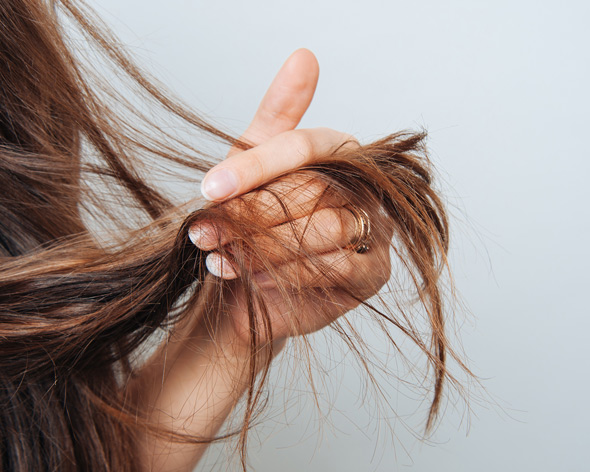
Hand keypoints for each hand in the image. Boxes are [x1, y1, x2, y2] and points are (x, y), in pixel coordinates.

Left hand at [137, 50, 393, 471]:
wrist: (249, 288)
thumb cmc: (254, 221)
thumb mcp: (252, 167)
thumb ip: (277, 117)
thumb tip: (304, 55)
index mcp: (339, 153)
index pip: (305, 147)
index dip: (255, 166)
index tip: (209, 187)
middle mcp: (364, 187)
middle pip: (315, 190)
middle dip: (252, 214)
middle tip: (205, 230)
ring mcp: (374, 230)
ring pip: (326, 229)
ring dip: (265, 246)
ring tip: (222, 254)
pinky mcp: (373, 272)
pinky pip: (336, 268)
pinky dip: (288, 273)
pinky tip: (255, 278)